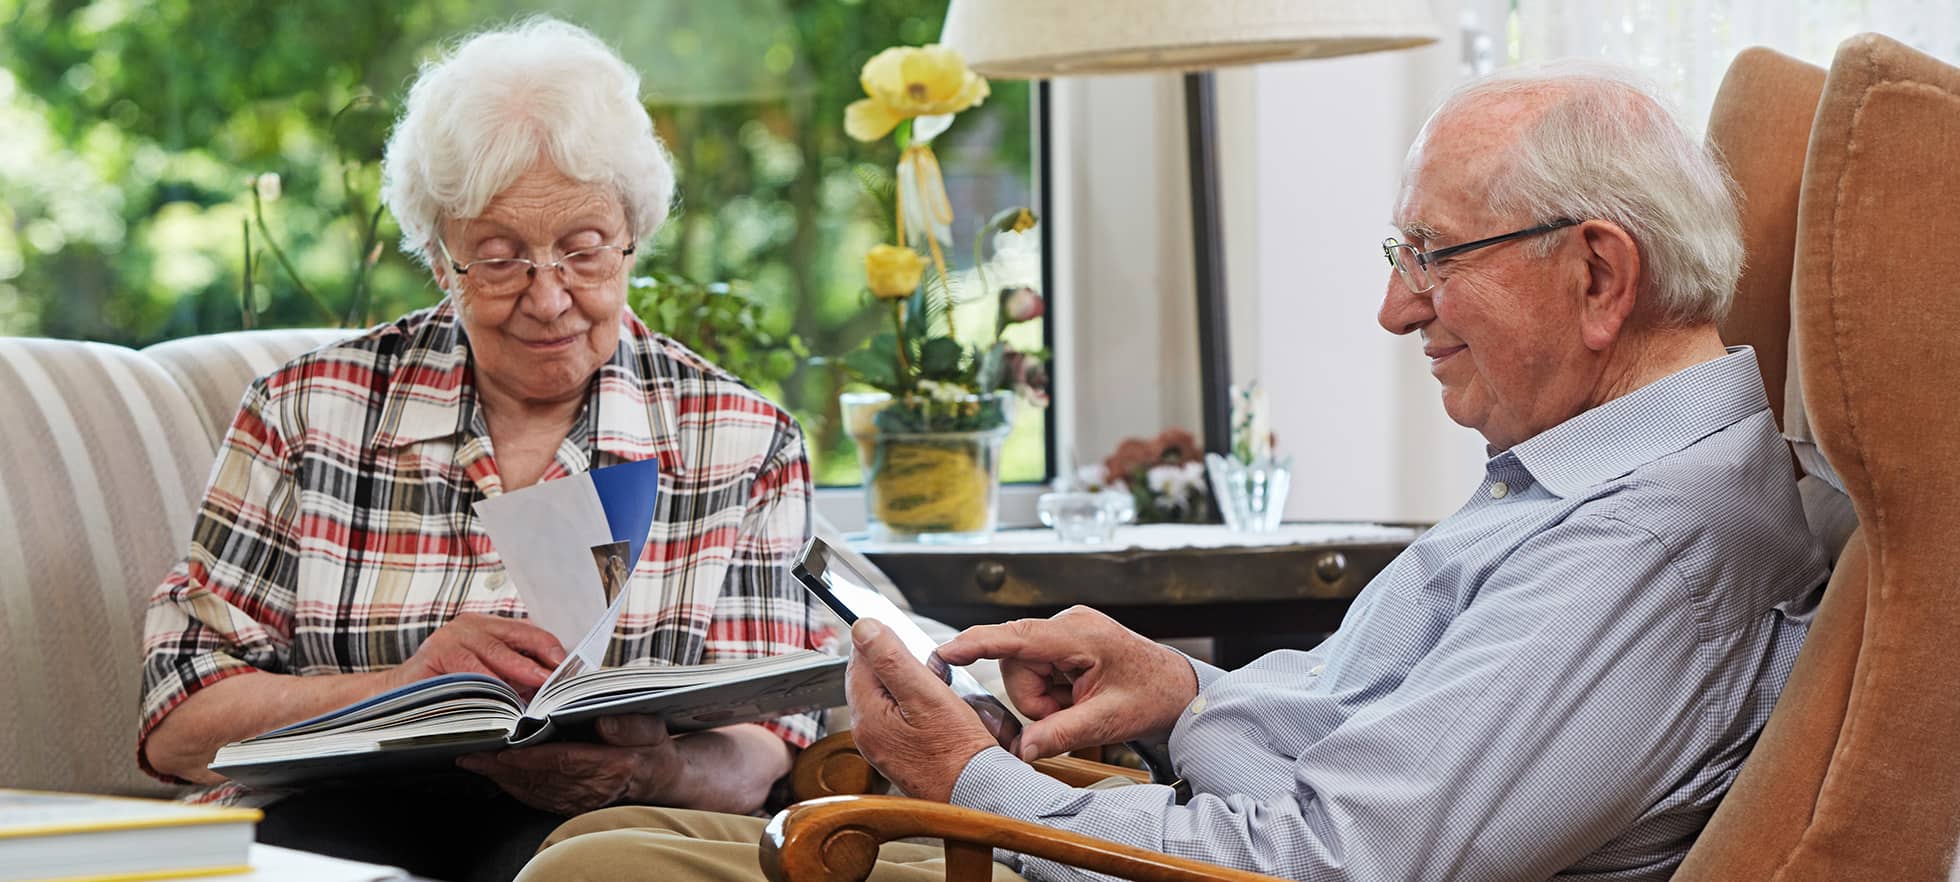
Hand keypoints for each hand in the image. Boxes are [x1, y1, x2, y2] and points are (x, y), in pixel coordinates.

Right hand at [392, 613, 565, 698]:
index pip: (526, 631)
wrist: (396, 696)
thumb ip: (512, 673)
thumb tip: (550, 684)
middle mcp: (469, 625)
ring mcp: (451, 636)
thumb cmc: (446, 689)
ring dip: (520, 671)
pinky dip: (489, 683)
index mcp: (485, 626)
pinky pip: (469, 669)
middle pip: (515, 637)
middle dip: (541, 657)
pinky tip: (505, 696)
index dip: (549, 646)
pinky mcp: (435, 653)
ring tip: (541, 685)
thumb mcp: (485, 676)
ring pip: (494, 652)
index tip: (570, 662)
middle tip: (560, 674)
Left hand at [457, 715, 679, 815]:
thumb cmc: (652, 746)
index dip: (531, 757)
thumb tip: (603, 721)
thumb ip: (630, 725)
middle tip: (469, 752)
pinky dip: (513, 787)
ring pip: (533, 790)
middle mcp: (593, 788)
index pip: (564, 761)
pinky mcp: (571, 806)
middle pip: (540, 778)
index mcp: (613, 765)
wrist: (659, 778)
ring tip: (473, 761)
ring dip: (500, 778)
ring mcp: (580, 801)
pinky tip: (496, 776)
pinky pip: (537, 799)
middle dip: (502, 767)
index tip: (503, 749)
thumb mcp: (652, 727)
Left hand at [847, 619, 998, 802]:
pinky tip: (935, 708)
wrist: (976, 793)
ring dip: (907, 683)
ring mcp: (881, 746)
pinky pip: (897, 716)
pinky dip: (913, 704)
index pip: (858, 660)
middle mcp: (867, 734)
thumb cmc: (958, 752)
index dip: (882, 642)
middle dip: (895, 664)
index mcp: (867, 716)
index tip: (907, 638)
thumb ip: (891, 658)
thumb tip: (863, 627)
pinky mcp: (897, 754)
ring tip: (935, 686)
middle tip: (927, 666)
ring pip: (885, 696)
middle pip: (870, 679)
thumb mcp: (926, 695)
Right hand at [933, 605, 1196, 761]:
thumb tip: (1021, 750)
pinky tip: (1076, 698)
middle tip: (1070, 714)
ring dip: (1043, 700)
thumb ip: (1060, 734)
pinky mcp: (1063, 643)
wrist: (1179, 690)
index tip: (946, 651)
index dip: (977, 644)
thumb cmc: (1152, 697)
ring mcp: (1064, 632)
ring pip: (1022, 674)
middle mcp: (1067, 625)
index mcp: (1078, 635)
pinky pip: (1036, 672)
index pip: (1017, 638)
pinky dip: (1050, 694)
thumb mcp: (1107, 721)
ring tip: (1078, 707)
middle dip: (1036, 701)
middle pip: (1016, 667)